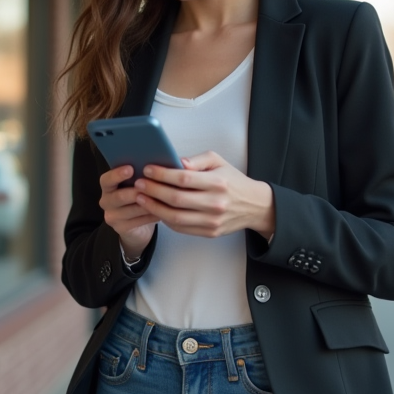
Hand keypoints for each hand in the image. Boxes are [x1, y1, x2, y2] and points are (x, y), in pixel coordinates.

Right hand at [98, 166, 156, 257]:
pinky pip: (138, 221)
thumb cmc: (138, 198)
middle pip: (119, 196)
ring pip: (131, 209)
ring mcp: (112, 216)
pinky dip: (151, 215)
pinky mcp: (120, 228)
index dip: (117, 174)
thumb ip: (139, 175)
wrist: (137, 226)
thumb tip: (154, 165)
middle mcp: (106, 201)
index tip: (131, 168)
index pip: (106, 180)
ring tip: (162, 199)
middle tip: (150, 187)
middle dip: (136, 191)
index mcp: (107, 186)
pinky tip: (162, 211)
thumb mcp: (135, 185)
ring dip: (148, 204)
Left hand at [133, 152, 275, 239]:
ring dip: (154, 208)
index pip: (184, 179)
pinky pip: (181, 228)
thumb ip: (197, 160)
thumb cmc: (232, 180)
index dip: (162, 175)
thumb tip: (177, 162)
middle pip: (176, 199)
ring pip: (175, 217)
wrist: (254, 205)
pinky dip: (165, 219)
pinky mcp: (210, 233)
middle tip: (139, 184)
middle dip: (153, 191)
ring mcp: (212, 221)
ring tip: (141, 198)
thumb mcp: (219, 162)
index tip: (148, 170)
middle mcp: (216, 203)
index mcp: (218, 183)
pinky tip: (156, 209)